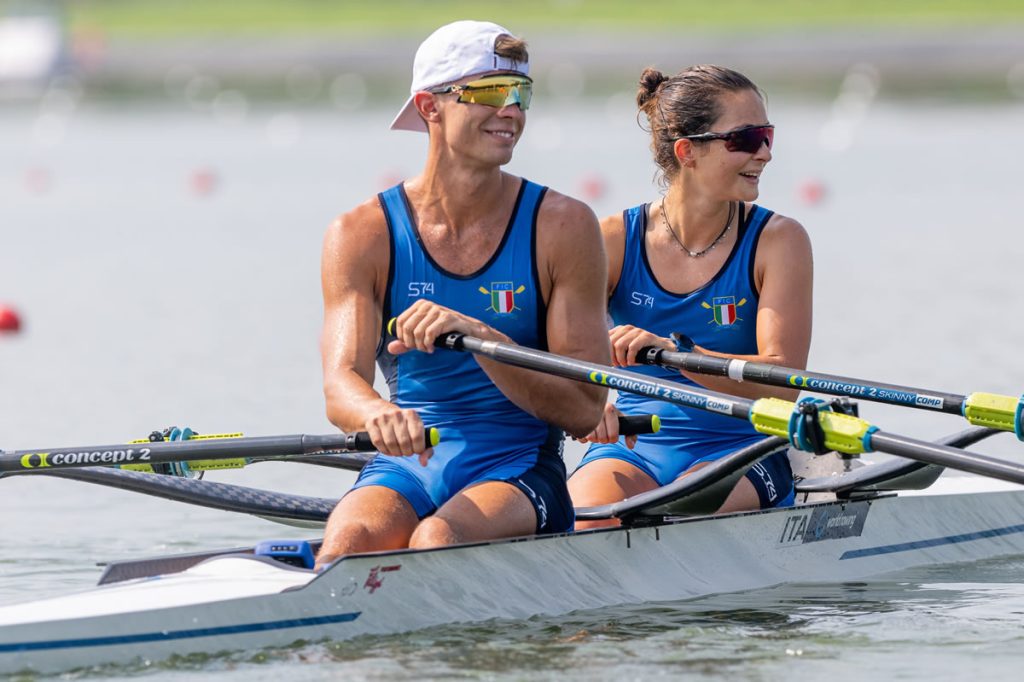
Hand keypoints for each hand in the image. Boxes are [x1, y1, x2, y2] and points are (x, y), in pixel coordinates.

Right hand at [364, 403, 433, 465]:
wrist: (378, 411)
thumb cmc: (402, 425)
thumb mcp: (416, 431)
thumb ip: (426, 448)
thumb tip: (424, 463)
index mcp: (411, 414)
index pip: (417, 436)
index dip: (418, 448)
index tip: (417, 450)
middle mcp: (397, 414)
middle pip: (404, 442)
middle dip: (407, 452)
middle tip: (407, 451)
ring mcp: (383, 418)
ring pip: (391, 444)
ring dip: (396, 453)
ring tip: (398, 450)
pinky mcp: (372, 424)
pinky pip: (379, 443)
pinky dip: (385, 451)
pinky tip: (388, 448)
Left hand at [387, 299, 503, 354]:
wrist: (468, 332)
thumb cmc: (445, 332)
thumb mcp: (423, 337)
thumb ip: (406, 342)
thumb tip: (391, 348)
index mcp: (419, 306)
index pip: (400, 321)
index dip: (402, 337)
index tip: (411, 345)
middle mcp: (427, 305)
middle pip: (407, 327)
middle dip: (412, 343)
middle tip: (421, 348)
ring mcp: (437, 310)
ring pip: (418, 332)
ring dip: (421, 345)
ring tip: (427, 348)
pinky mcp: (447, 318)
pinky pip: (430, 333)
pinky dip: (429, 344)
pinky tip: (433, 348)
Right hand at [575, 403, 636, 448]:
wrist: (596, 406)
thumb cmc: (613, 417)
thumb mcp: (624, 422)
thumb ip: (631, 434)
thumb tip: (630, 445)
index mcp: (610, 408)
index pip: (613, 435)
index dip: (613, 438)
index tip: (613, 435)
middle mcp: (597, 410)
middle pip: (602, 438)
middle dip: (604, 439)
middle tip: (604, 434)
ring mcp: (586, 414)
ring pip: (591, 438)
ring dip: (595, 439)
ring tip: (597, 433)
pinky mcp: (577, 420)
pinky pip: (581, 437)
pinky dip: (584, 438)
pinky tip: (588, 433)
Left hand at [608, 325, 673, 366]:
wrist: (662, 349)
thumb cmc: (642, 351)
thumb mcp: (626, 350)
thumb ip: (615, 351)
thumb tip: (602, 360)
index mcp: (620, 330)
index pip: (605, 338)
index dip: (605, 352)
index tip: (610, 362)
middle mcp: (627, 328)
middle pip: (611, 342)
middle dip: (612, 356)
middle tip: (618, 365)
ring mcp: (637, 331)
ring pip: (620, 345)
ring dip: (621, 358)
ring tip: (626, 364)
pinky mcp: (646, 336)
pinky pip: (632, 347)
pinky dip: (630, 358)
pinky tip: (632, 362)